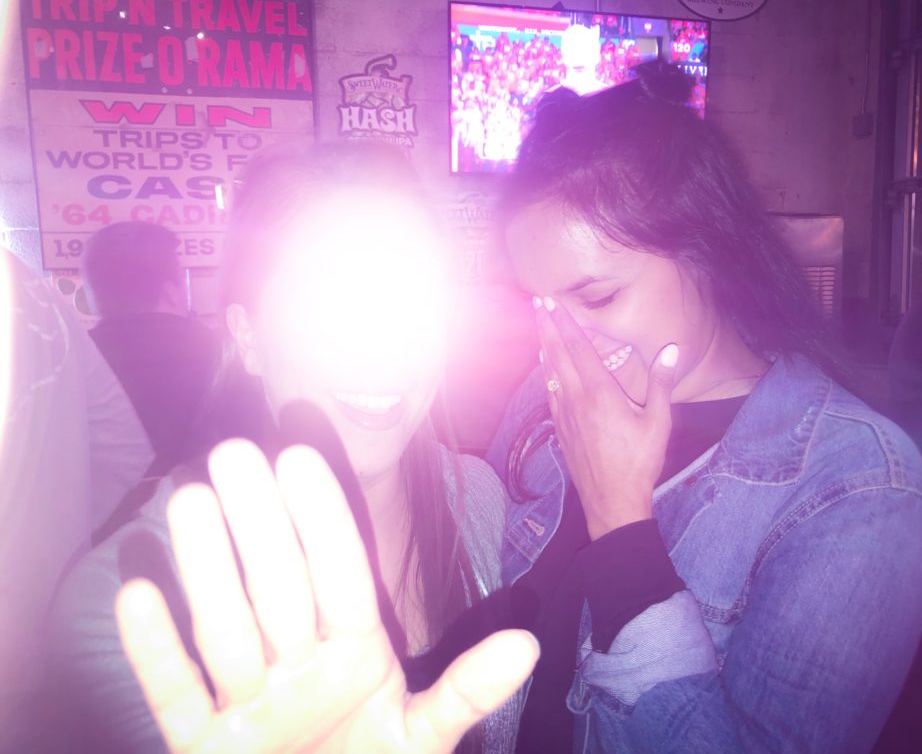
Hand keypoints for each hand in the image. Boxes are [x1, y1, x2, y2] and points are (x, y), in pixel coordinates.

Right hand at [115, 439, 537, 752]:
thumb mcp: (421, 740)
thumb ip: (465, 693)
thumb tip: (529, 645)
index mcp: (354, 657)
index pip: (339, 576)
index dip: (321, 520)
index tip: (299, 458)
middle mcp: (298, 669)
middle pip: (278, 587)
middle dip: (258, 524)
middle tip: (233, 453)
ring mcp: (246, 706)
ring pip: (226, 627)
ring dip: (207, 569)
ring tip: (190, 500)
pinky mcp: (201, 748)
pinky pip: (174, 694)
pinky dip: (154, 652)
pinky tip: (136, 594)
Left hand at [535, 298, 677, 539]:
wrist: (612, 500)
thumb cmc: (639, 461)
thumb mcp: (659, 421)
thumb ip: (661, 383)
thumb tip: (671, 349)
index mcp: (600, 392)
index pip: (578, 348)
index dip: (565, 322)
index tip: (552, 301)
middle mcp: (577, 399)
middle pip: (557, 354)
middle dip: (547, 326)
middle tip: (536, 301)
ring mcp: (565, 414)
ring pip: (549, 372)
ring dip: (543, 346)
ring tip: (538, 326)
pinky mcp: (561, 429)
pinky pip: (549, 393)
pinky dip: (545, 373)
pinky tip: (545, 368)